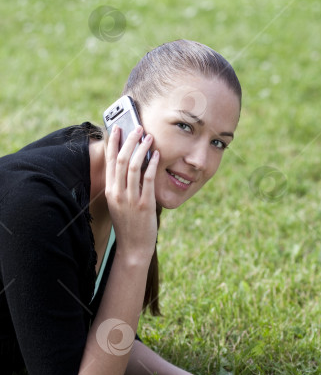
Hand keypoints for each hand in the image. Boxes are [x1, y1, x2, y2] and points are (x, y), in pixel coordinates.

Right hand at [104, 125, 158, 261]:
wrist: (133, 247)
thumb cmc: (128, 224)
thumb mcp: (120, 203)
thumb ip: (122, 186)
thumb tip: (130, 166)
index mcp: (109, 191)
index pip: (109, 162)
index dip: (114, 143)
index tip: (117, 129)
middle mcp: (117, 193)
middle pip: (120, 160)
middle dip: (129, 141)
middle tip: (137, 127)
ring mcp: (130, 199)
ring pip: (133, 167)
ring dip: (142, 149)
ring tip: (148, 136)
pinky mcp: (144, 204)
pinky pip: (148, 180)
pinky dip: (152, 165)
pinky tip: (157, 155)